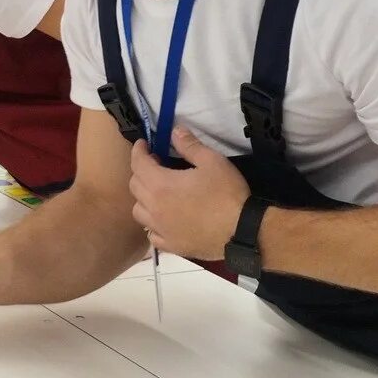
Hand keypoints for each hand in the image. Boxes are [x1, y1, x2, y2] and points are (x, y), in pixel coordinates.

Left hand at [129, 127, 248, 260]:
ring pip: (138, 211)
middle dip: (141, 171)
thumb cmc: (227, 194)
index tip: (143, 144)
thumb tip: (175, 132)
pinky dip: (152, 224)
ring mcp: (161, 229)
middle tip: (156, 164)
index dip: (138, 151)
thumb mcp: (213, 161)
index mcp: (160, 185)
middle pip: (134, 187)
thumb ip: (190, 145)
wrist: (243, 232)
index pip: (138, 164)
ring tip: (157, 191)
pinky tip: (163, 219)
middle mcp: (154, 208)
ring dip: (143, 198)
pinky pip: (151, 234)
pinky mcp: (171, 245)